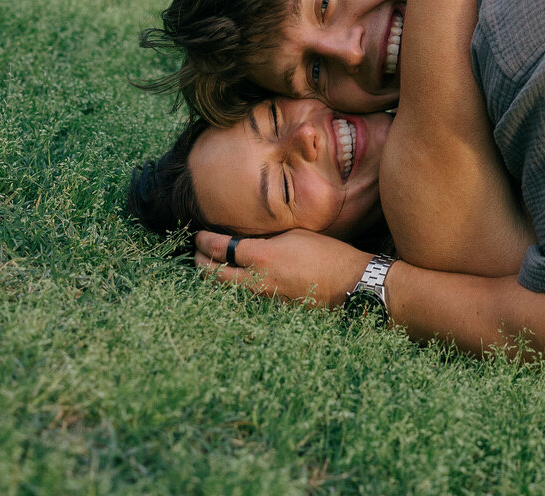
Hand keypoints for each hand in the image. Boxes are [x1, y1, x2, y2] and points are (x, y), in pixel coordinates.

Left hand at [194, 229, 369, 307]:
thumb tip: (246, 238)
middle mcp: (256, 281)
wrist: (348, 283)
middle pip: (214, 275)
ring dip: (214, 278)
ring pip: (226, 290)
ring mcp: (262, 299)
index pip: (220, 248)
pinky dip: (233, 289)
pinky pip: (245, 298)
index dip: (205, 241)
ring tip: (209, 266)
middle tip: (195, 252)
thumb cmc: (326, 252)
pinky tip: (235, 281)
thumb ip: (266, 238)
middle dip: (200, 263)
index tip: (198, 234)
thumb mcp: (294, 234)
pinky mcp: (272, 309)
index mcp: (261, 257)